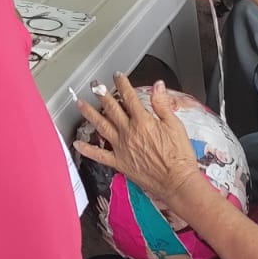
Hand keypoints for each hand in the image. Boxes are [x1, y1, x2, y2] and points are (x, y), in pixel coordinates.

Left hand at [74, 75, 201, 206]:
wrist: (177, 182)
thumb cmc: (179, 156)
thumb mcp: (176, 126)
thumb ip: (163, 104)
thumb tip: (158, 85)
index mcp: (142, 121)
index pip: (129, 96)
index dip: (122, 84)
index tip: (117, 76)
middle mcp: (128, 132)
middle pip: (111, 108)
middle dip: (101, 94)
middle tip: (94, 84)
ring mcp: (121, 147)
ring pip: (101, 126)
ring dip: (89, 114)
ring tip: (80, 103)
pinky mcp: (119, 162)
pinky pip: (99, 155)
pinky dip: (87, 149)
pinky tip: (78, 143)